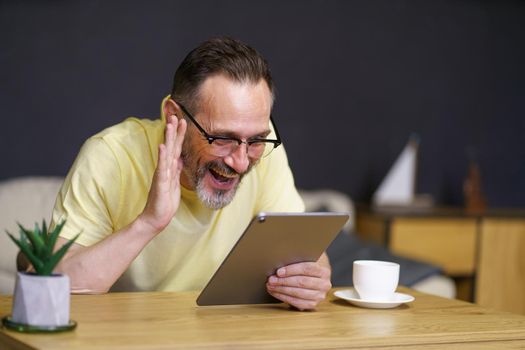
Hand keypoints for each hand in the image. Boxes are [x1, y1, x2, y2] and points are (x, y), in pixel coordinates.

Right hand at [139, 115, 186, 232]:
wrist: (156, 218)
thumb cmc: (165, 202)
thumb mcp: (174, 183)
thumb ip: (176, 170)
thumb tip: (179, 158)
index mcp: (170, 168)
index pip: (175, 148)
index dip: (179, 135)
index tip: (182, 120)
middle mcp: (165, 168)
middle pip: (170, 146)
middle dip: (174, 131)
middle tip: (175, 115)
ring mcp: (162, 174)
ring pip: (166, 153)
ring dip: (168, 138)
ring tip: (169, 124)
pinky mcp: (160, 183)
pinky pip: (162, 168)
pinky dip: (162, 156)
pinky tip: (163, 146)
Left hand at [266, 254, 331, 310]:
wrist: (316, 275)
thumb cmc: (308, 264)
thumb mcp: (306, 257)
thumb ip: (297, 257)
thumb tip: (280, 259)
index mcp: (324, 270)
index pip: (307, 269)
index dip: (291, 270)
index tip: (279, 271)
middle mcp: (324, 284)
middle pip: (302, 282)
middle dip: (284, 281)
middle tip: (271, 279)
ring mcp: (320, 295)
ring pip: (298, 293)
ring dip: (282, 290)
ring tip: (271, 286)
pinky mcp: (313, 304)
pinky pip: (297, 303)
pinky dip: (284, 298)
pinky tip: (276, 292)